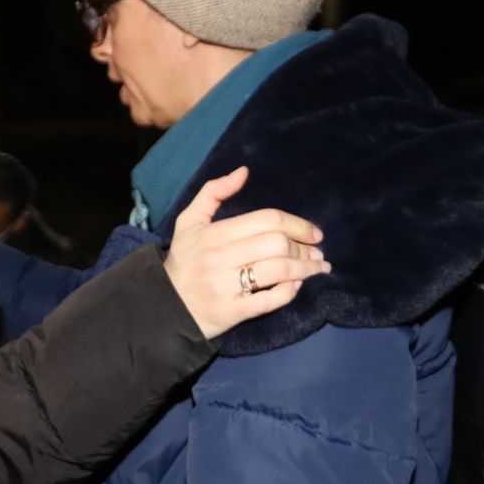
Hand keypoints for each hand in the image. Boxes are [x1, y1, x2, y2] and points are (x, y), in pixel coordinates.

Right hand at [162, 166, 330, 338]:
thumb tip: (243, 172)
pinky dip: (289, 292)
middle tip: (316, 252)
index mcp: (213, 233)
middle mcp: (219, 258)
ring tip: (317, 268)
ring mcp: (225, 286)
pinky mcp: (230, 312)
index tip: (314, 233)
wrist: (165, 306)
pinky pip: (269, 301)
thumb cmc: (184, 260)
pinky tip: (297, 286)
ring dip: (306, 269)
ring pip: (278, 271)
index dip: (298, 225)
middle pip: (277, 244)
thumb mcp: (189, 222)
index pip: (267, 220)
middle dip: (304, 248)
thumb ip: (213, 193)